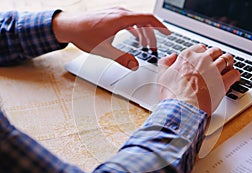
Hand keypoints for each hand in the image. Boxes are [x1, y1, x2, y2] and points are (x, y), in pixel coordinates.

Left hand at [52, 7, 170, 69]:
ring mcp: (115, 12)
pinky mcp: (111, 15)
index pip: (148, 19)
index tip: (168, 33)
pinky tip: (135, 37)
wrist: (67, 25)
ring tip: (145, 45)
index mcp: (122, 18)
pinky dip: (135, 29)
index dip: (161, 26)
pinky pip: (129, 20)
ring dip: (143, 32)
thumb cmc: (83, 35)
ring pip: (136, 20)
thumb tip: (135, 66)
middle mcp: (120, 12)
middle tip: (154, 47)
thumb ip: (122, 59)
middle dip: (152, 34)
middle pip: (144, 21)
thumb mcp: (105, 50)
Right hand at [158, 45, 239, 115]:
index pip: (200, 48)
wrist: (180, 109)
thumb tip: (172, 57)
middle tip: (217, 62)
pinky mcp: (223, 82)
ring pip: (227, 59)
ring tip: (228, 67)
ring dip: (228, 62)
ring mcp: (214, 71)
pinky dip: (235, 74)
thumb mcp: (162, 75)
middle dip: (217, 56)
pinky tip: (234, 77)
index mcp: (187, 57)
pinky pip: (235, 73)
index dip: (203, 54)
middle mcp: (202, 60)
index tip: (203, 59)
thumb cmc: (171, 95)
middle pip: (215, 51)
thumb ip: (166, 63)